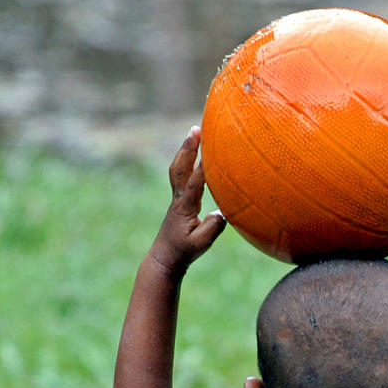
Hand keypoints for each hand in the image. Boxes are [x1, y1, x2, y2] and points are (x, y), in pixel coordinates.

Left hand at [150, 126, 225, 273]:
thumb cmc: (183, 252)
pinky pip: (181, 174)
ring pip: (178, 168)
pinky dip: (186, 160)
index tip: (211, 151)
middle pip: (181, 168)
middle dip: (188, 147)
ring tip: (194, 132)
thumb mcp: (201, 244)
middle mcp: (179, 199)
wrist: (164, 258)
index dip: (203, 167)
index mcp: (184, 208)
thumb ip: (212, 229)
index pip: (195, 184)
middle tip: (196, 128)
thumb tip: (222, 213)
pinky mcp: (179, 200)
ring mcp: (177, 198)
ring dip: (186, 149)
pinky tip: (193, 153)